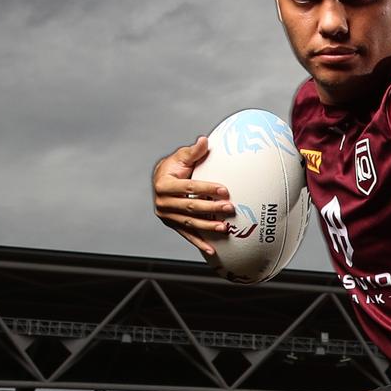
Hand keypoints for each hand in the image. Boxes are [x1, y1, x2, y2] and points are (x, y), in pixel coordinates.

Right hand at [151, 136, 233, 254]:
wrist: (160, 180)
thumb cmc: (174, 167)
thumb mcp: (181, 156)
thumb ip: (193, 151)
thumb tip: (204, 140)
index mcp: (164, 184)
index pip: (189, 187)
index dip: (207, 189)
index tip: (225, 190)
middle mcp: (163, 202)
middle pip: (191, 206)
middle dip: (211, 208)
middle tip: (230, 208)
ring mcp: (167, 215)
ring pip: (190, 222)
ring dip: (208, 226)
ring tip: (225, 228)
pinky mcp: (172, 224)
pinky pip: (187, 235)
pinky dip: (199, 242)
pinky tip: (212, 250)